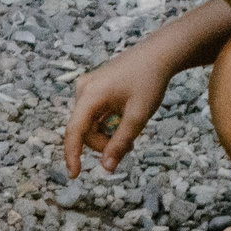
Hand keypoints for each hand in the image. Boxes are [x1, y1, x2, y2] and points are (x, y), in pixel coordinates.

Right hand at [62, 44, 174, 177]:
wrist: (158, 54)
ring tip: (130, 137)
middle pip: (84, 130)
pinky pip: (94, 115)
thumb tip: (106, 168)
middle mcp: (83, 90)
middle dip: (103, 144)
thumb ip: (120, 143)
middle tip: (130, 147)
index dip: (72, 155)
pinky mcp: (94, 88)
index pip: (74, 131)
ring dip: (106, 135)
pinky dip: (107, 125)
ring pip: (89, 124)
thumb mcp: (138, 116)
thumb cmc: (150, 81)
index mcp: (90, 95)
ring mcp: (87, 88)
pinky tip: (124, 122)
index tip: (74, 175)